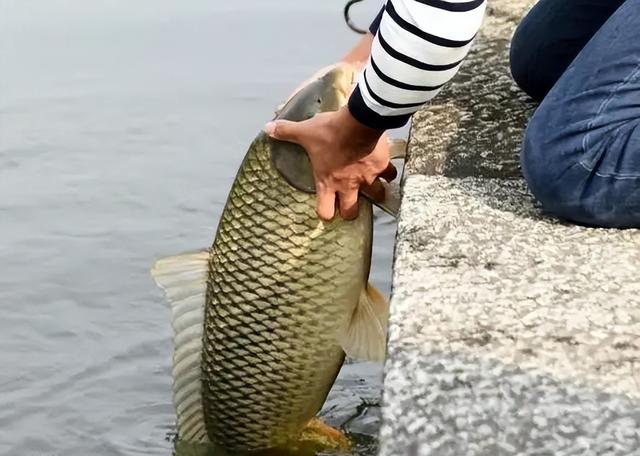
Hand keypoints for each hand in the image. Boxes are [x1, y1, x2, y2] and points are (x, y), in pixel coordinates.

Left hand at [264, 106, 395, 220]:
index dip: (325, 213)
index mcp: (328, 181)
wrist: (358, 123)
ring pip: (376, 197)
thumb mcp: (305, 132)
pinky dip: (388, 174)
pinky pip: (389, 175)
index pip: (325, 211)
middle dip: (350, 211)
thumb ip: (286, 132)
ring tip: (373, 190)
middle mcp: (348, 185)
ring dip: (375, 194)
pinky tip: (387, 169)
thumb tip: (266, 128)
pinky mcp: (381, 167)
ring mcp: (367, 178)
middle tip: (348, 205)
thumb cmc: (329, 133)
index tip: (326, 209)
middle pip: (351, 212)